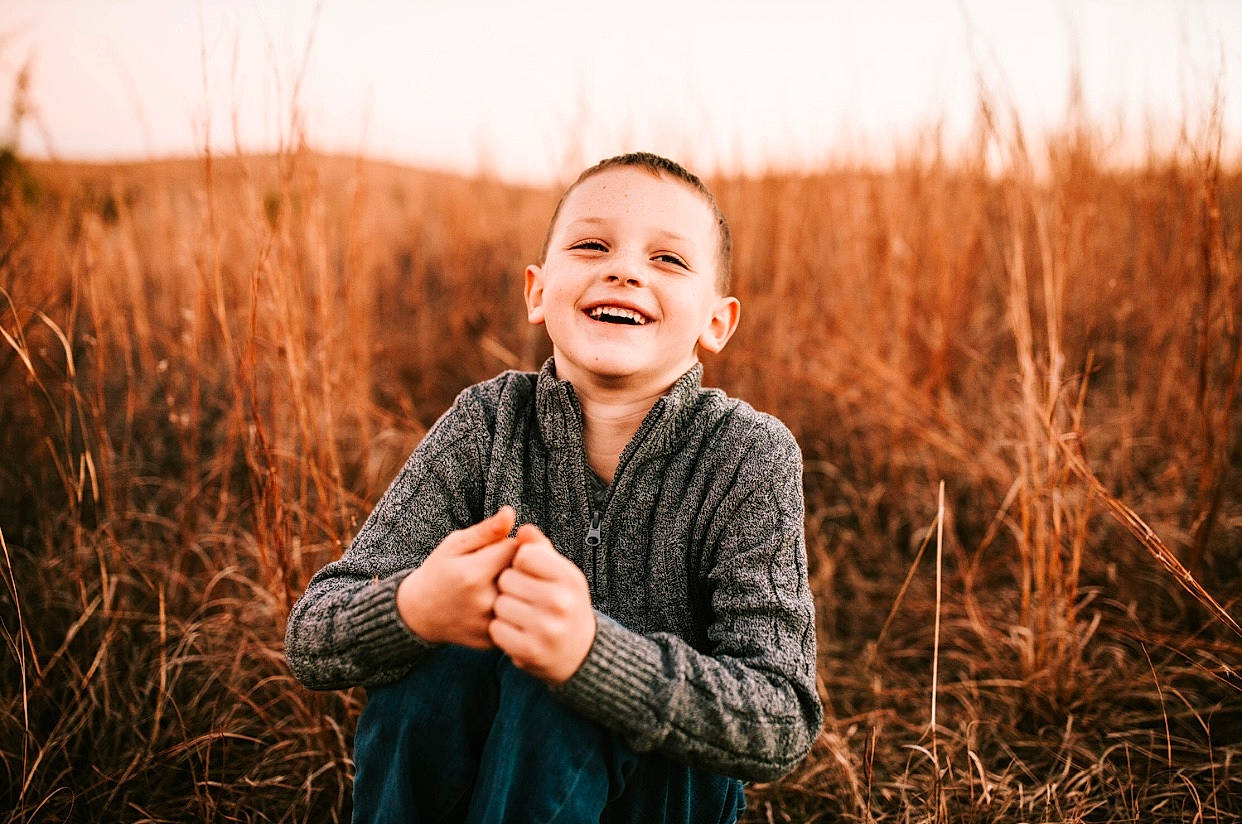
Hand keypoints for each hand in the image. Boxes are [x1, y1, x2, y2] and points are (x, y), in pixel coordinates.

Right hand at [396, 506, 517, 648]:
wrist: (417, 614)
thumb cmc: (439, 572)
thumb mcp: (455, 545)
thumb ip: (486, 530)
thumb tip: (511, 513)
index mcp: (474, 573)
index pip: (517, 549)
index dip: (511, 546)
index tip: (498, 549)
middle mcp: (484, 601)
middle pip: (525, 575)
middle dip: (517, 568)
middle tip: (498, 570)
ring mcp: (488, 625)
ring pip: (524, 599)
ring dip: (519, 591)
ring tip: (497, 587)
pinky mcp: (492, 642)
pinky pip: (518, 620)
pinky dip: (513, 612)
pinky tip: (497, 606)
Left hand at [489, 524, 595, 683]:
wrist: (579, 652)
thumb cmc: (563, 603)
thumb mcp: (561, 574)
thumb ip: (540, 549)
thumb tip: (523, 529)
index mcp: (569, 578)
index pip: (525, 554)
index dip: (519, 562)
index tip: (527, 572)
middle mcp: (561, 602)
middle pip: (507, 579)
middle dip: (509, 586)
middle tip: (522, 596)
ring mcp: (547, 629)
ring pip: (499, 605)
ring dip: (503, 609)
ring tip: (519, 614)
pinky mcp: (531, 651)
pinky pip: (496, 630)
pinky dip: (501, 630)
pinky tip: (515, 631)